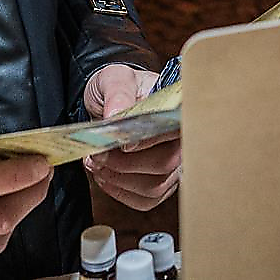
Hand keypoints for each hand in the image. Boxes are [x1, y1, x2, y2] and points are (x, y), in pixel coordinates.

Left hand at [82, 64, 181, 210]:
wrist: (111, 102)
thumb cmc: (119, 88)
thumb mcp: (114, 79)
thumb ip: (118, 93)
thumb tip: (116, 116)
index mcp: (178, 109)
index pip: (177, 131)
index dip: (151, 141)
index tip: (123, 143)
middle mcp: (183, 139)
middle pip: (166, 164)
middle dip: (126, 164)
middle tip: (98, 154)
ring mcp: (175, 164)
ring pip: (155, 187)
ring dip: (120, 179)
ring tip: (97, 163)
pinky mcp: (161, 182)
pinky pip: (146, 200)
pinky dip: (121, 192)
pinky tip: (105, 176)